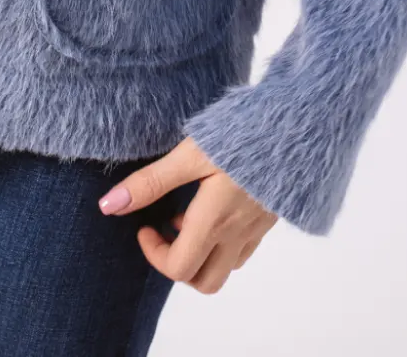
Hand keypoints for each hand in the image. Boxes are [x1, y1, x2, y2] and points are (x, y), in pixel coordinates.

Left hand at [98, 135, 277, 293]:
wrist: (298, 125)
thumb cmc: (242, 135)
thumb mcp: (190, 154)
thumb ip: (151, 182)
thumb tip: (108, 207)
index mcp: (214, 222)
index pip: (178, 268)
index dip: (153, 254)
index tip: (145, 225)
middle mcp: (238, 234)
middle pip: (204, 281)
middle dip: (178, 264)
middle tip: (165, 229)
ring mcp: (258, 228)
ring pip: (227, 267)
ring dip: (202, 254)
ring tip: (189, 215)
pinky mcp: (272, 216)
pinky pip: (245, 248)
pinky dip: (224, 242)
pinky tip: (216, 205)